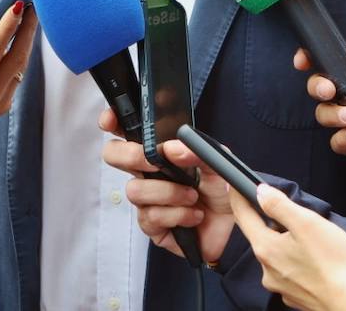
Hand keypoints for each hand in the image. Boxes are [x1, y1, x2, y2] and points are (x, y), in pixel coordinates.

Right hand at [0, 1, 37, 145]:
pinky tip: (18, 42)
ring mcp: (0, 101)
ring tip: (28, 20)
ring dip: (26, 42)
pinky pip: (16, 76)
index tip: (17, 6)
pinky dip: (19, 57)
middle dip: (27, 29)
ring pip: (20, 66)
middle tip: (32, 6)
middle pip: (17, 56)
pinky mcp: (3, 105)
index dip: (8, 25)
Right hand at [99, 113, 235, 264]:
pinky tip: (193, 215)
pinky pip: (151, 217)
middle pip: (113, 155)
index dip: (112, 121)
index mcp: (158, 151)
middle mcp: (147, 173)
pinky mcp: (152, 225)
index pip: (126, 130)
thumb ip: (198, 149)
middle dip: (130, 155)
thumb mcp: (217, 161)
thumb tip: (172, 148)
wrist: (234, 223)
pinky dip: (177, 214)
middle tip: (154, 161)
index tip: (111, 120)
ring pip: (135, 190)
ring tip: (193, 196)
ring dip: (169, 192)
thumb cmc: (221, 188)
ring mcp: (146, 199)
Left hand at [229, 183, 345, 310]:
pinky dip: (296, 260)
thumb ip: (279, 206)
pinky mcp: (296, 295)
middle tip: (285, 209)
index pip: (243, 217)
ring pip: (276, 254)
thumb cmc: (335, 263)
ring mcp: (281, 285)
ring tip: (308, 236)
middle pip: (260, 236)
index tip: (235, 186)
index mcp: (266, 249)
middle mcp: (268, 270)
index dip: (239, 198)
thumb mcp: (307, 223)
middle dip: (268, 220)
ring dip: (285, 242)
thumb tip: (260, 192)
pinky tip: (313, 258)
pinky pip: (289, 270)